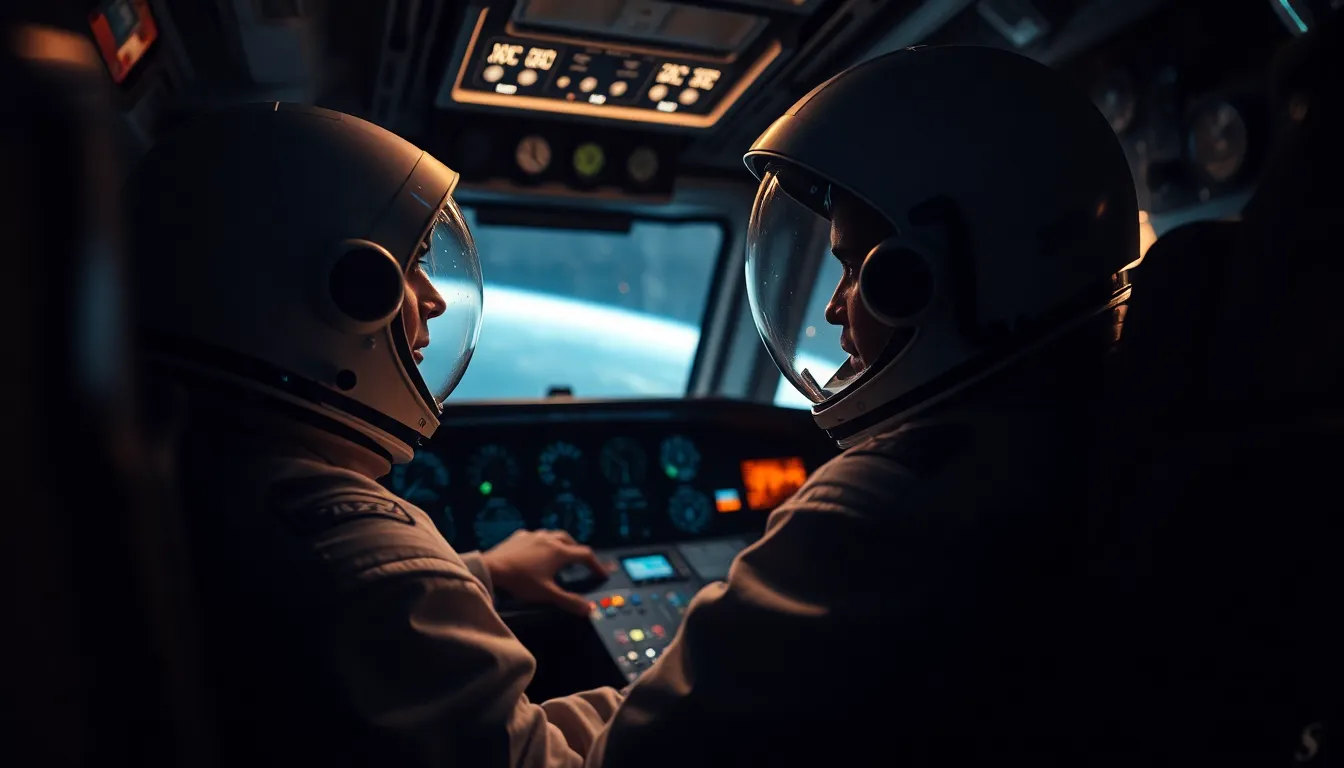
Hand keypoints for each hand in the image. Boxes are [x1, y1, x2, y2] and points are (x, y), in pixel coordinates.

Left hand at [481, 529, 610, 614]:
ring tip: (559, 553)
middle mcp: (549, 539)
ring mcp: (533, 535)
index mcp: (559, 552)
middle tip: (580, 561)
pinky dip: (541, 542)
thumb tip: (589, 609)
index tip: (601, 573)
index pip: (585, 555)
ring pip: (553, 535)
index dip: (596, 564)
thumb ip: (569, 601)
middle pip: (570, 540)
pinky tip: (536, 550)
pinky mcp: (519, 536)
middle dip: (577, 550)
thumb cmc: (521, 581)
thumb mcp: (547, 594)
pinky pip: (535, 536)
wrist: (491, 568)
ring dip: (560, 543)